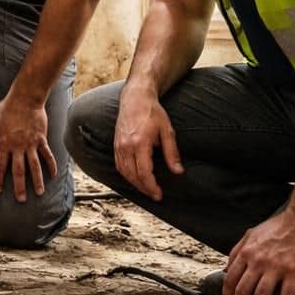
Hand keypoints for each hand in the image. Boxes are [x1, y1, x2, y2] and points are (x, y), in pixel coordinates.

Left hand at [0, 94, 54, 202]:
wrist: (25, 98)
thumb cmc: (6, 109)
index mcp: (4, 144)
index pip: (0, 166)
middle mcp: (18, 147)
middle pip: (19, 171)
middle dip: (19, 186)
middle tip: (21, 200)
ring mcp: (31, 144)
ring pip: (35, 166)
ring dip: (37, 181)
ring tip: (39, 193)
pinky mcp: (41, 139)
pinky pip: (47, 155)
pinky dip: (51, 165)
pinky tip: (54, 175)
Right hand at [112, 85, 182, 200]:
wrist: (135, 99)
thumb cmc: (152, 113)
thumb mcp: (167, 131)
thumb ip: (172, 153)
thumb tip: (178, 171)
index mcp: (140, 143)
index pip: (144, 172)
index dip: (151, 186)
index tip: (159, 194)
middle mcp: (127, 146)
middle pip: (133, 175)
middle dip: (144, 188)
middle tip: (155, 195)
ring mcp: (119, 146)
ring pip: (124, 172)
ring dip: (134, 183)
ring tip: (146, 189)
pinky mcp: (116, 144)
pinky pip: (119, 165)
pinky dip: (126, 175)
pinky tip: (135, 178)